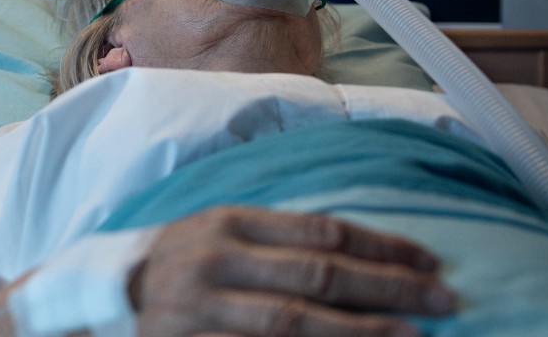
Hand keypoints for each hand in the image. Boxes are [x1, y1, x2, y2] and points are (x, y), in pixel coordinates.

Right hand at [130, 207, 455, 336]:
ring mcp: (203, 308)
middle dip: (387, 287)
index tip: (427, 260)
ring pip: (295, 321)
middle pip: (318, 274)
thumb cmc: (175, 260)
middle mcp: (217, 261)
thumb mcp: (216, 230)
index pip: (319, 231)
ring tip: (412, 335)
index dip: (379, 246)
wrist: (104, 296)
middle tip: (443, 298)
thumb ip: (274, 237)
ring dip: (360, 329)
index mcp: (228, 222)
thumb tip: (355, 251)